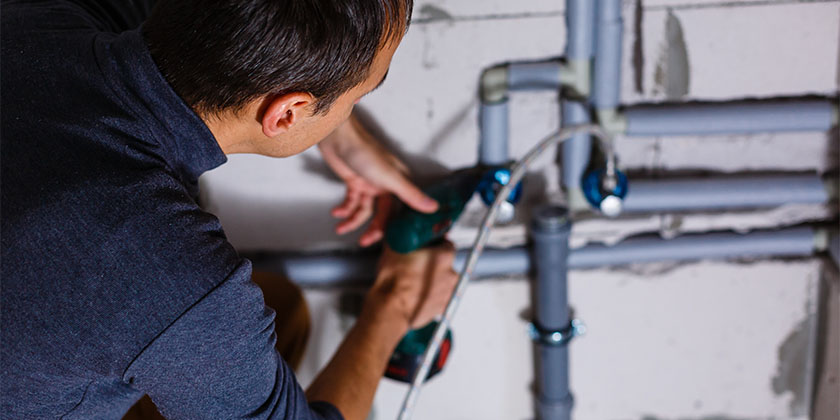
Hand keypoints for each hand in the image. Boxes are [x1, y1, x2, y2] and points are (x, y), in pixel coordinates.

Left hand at [318, 115, 437, 246]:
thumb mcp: (390, 177)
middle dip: (373, 228)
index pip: (401, 210)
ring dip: (352, 220)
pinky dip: (344, 208)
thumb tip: (433, 207)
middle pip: (381, 214)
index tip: (393, 241)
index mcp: (398, 182)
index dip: (397, 226)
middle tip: (365, 241)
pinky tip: (337, 212)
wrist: (338, 137)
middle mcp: (385, 185)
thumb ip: (411, 195)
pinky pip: (351, 201)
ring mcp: (369, 184)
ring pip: (364, 210)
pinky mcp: (354, 182)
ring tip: (342, 228)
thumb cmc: (365, 152)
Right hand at [366, 242, 458, 328]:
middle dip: (433, 264)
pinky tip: (416, 294)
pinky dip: (430, 295)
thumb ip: (403, 237)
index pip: (447, 245)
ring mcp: (448, 293)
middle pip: (446, 264)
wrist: (389, 309)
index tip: (427, 248)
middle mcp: (451, 274)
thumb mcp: (394, 247)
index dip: (435, 245)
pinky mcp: (442, 308)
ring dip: (432, 280)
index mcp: (444, 256)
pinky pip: (439, 297)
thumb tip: (399, 233)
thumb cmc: (392, 281)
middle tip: (417, 265)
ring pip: (443, 281)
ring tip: (415, 282)